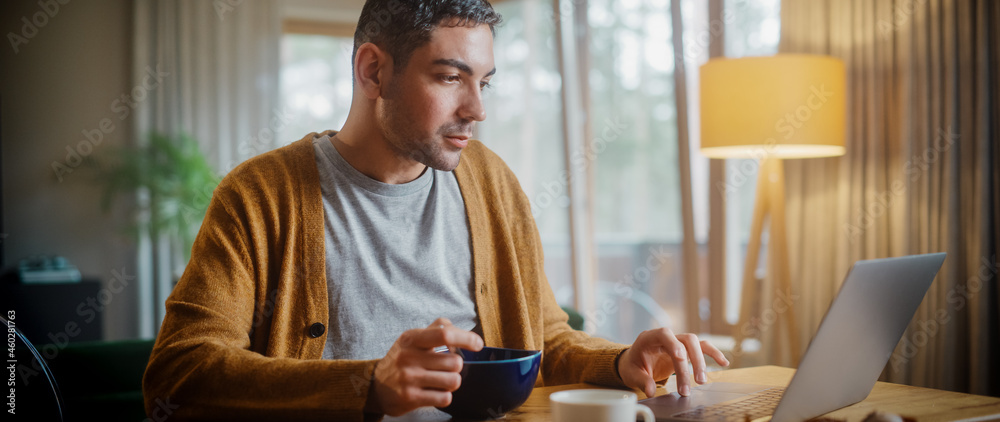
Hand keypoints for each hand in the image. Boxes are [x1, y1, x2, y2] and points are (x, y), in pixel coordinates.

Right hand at [366, 318, 483, 415]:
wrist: (375, 386)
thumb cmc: (401, 360)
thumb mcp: (412, 339)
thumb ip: (436, 329)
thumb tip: (461, 330)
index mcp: (411, 338)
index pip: (445, 334)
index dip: (466, 338)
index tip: (477, 344)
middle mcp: (408, 357)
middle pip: (455, 362)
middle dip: (455, 367)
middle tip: (444, 368)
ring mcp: (409, 378)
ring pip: (453, 381)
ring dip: (451, 382)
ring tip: (440, 380)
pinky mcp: (410, 398)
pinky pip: (445, 398)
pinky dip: (444, 396)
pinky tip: (434, 392)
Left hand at [617, 329, 728, 398]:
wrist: (634, 362)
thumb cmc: (633, 365)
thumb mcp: (631, 374)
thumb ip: (642, 380)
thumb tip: (651, 390)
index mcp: (649, 338)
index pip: (665, 334)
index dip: (674, 344)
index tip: (680, 358)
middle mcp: (666, 337)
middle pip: (685, 340)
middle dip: (692, 360)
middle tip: (694, 382)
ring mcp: (677, 342)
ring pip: (695, 344)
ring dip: (701, 361)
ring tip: (702, 381)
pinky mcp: (685, 350)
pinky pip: (702, 347)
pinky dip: (713, 354)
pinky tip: (724, 363)